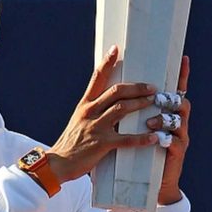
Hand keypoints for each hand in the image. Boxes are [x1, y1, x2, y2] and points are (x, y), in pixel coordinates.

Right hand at [47, 46, 158, 182]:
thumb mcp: (78, 121)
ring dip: (140, 104)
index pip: (96, 78)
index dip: (106, 63)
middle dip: (136, 87)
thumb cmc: (71, 143)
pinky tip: (153, 137)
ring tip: (154, 102)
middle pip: (116, 91)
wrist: (57, 163)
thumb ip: (92, 111)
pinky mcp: (101, 144)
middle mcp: (90, 112)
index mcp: (85, 105)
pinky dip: (141, 138)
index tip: (115, 49)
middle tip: (152, 87)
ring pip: (121, 109)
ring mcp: (95, 127)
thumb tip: (109, 102)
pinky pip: (125, 139)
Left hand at [146, 56, 190, 204]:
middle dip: (168, 97)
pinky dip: (165, 138)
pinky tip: (157, 139)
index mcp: (167, 113)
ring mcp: (180, 137)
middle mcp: (177, 122)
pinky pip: (175, 142)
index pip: (176, 90)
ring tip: (150, 122)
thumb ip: (133, 111)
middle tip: (155, 97)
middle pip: (179, 101)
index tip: (183, 58)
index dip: (182, 75)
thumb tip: (117, 89)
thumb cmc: (142, 152)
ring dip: (164, 118)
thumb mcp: (137, 128)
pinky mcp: (177, 153)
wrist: (152, 183)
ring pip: (178, 120)